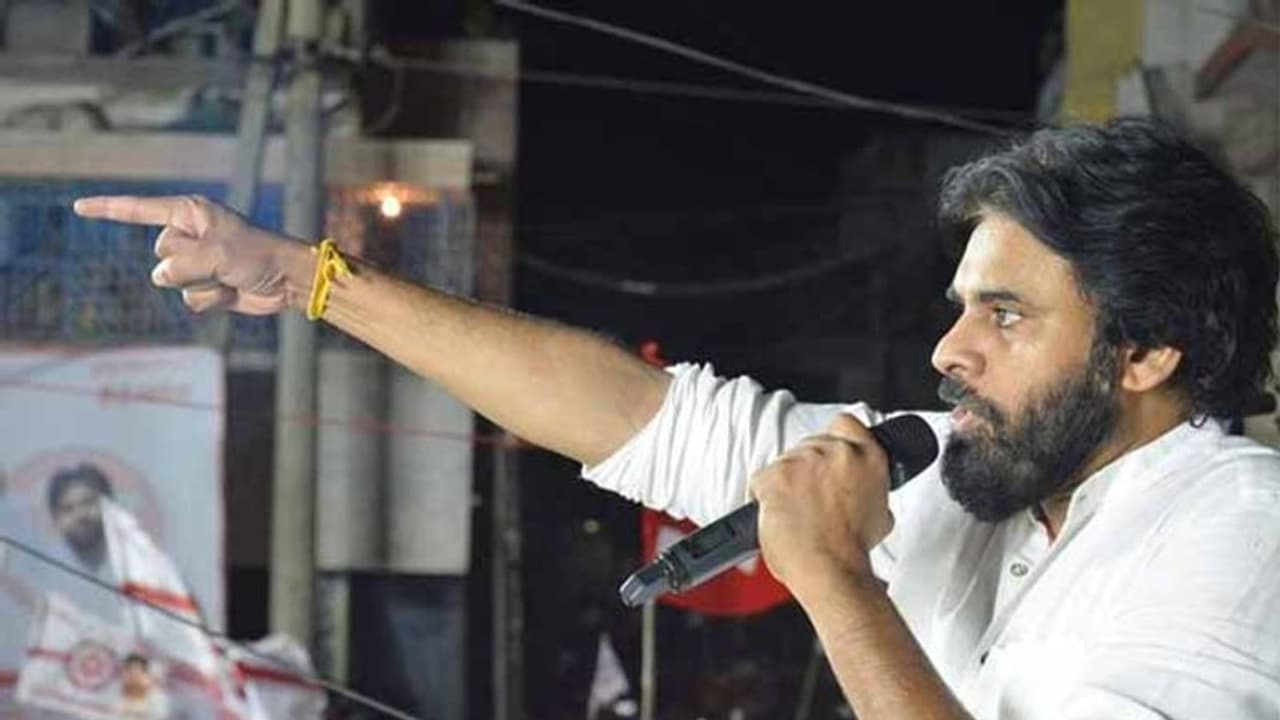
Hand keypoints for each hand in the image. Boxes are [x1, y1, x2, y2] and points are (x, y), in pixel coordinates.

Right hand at [73, 195, 310, 314]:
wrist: (287, 281)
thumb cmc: (257, 255)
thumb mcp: (216, 253)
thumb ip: (180, 263)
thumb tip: (160, 277)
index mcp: (190, 213)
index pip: (139, 210)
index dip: (108, 209)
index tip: (78, 208)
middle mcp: (190, 235)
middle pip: (160, 253)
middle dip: (189, 263)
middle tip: (222, 259)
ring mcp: (196, 262)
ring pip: (172, 281)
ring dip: (202, 284)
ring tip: (228, 275)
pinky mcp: (205, 285)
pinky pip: (189, 299)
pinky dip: (210, 299)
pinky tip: (231, 292)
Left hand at [749, 413, 893, 590]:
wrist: (831, 570)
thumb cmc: (852, 550)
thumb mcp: (880, 512)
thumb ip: (867, 487)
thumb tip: (858, 488)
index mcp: (867, 457)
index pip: (846, 424)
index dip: (835, 439)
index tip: (829, 456)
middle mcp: (835, 452)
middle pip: (811, 445)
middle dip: (808, 469)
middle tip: (812, 498)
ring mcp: (802, 461)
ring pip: (785, 463)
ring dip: (787, 483)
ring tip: (797, 513)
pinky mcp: (774, 475)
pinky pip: (761, 479)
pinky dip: (764, 496)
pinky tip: (779, 515)